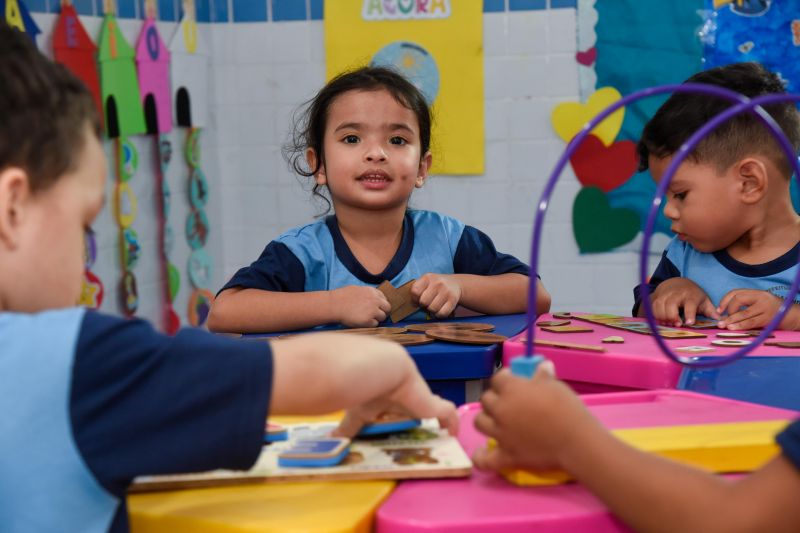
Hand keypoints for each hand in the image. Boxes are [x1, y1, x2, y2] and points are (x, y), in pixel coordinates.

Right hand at [331, 285, 390, 326]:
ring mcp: (373, 311)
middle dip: (383, 312)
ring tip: (365, 318)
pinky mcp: (368, 320)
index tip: (376, 307)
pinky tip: (361, 322)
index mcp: (372, 291)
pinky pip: (375, 324)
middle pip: (387, 308)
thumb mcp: (357, 290)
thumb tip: (373, 299)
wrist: (333, 305)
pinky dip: (370, 324)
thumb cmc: (341, 297)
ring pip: (383, 317)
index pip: (384, 298)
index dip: (380, 304)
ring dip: (376, 319)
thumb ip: (367, 294)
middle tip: (375, 315)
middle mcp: (375, 300)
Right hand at [332, 354, 457, 437]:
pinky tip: (452, 435)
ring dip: (435, 422)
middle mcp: (406, 393)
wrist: (376, 369)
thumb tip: (332, 438)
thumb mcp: (354, 412)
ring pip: (432, 408)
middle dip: (416, 417)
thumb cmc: (361, 386)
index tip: (397, 425)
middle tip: (418, 438)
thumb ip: (347, 426)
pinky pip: (447, 413)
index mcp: (387, 392)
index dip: (398, 411)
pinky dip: (451, 424)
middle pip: (415, 405)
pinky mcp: (432, 404)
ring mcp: (420, 397)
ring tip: (438, 440)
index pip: (396, 402)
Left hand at [411, 274, 461, 317]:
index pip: (415, 291)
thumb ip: (418, 289)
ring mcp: (446, 291)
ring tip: (434, 306)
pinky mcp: (453, 299)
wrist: (455, 283)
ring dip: (431, 310)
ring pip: (432, 308)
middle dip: (423, 305)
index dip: (414, 298)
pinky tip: (439, 310)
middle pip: (423, 301)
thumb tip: (412, 304)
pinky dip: (439, 314)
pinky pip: (442, 313)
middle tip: (427, 303)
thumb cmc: (436, 285)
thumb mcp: (427, 281)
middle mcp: (438, 283)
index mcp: (428, 277)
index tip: (418, 299)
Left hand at [472, 365, 593, 472]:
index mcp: (511, 389)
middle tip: (509, 401)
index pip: (498, 378)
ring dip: (487, 420)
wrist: (575, 440)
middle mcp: (501, 410)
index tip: (513, 378)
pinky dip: (481, 457)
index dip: (505, 377)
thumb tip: (542, 366)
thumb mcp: (556, 386)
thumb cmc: (567, 409)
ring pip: (479, 422)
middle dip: (496, 397)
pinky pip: (485, 459)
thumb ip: (543, 376)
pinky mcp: (506, 455)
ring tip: (498, 421)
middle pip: (486, 399)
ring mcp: (501, 434)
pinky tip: (483, 453)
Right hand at [648, 278, 718, 326]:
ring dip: (663, 317)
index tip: (689, 323)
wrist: (676, 283)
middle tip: (677, 324)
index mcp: (691, 295)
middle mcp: (677, 293)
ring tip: (669, 323)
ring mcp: (665, 294)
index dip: (690, 313)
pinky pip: (653, 307)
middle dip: (672, 316)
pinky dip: (655, 315)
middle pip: (671, 304)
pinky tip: (662, 321)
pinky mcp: (657, 297)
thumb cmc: (692, 295)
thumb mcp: (704, 300)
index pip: (690, 303)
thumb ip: (711, 311)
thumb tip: (721, 321)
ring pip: (660, 306)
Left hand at [716, 289, 786, 329]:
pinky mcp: (768, 318)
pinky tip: (733, 328)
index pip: (736, 292)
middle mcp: (761, 297)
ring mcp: (765, 308)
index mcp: (757, 292)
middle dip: (728, 310)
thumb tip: (724, 314)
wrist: (791, 316)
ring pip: (744, 313)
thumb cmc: (771, 310)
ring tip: (722, 325)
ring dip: (731, 320)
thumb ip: (746, 304)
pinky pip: (751, 322)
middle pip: (738, 299)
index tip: (719, 310)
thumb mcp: (759, 302)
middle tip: (721, 320)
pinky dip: (740, 325)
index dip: (725, 300)